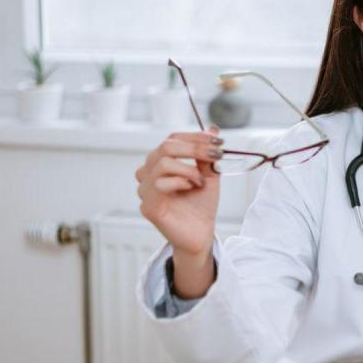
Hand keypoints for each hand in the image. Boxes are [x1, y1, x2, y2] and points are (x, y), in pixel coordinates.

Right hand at [136, 127, 222, 259]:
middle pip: (166, 147)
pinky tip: (190, 188)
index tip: (217, 140)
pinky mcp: (149, 206)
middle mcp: (149, 173)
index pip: (172, 140)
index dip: (194, 137)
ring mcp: (146, 190)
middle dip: (195, 148)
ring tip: (200, 180)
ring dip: (188, 169)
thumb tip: (213, 130)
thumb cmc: (201, 205)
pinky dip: (180, 182)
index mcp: (161, 163)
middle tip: (215, 154)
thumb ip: (207, 154)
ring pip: (162, 163)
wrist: (201, 233)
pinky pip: (160, 184)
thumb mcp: (208, 175)